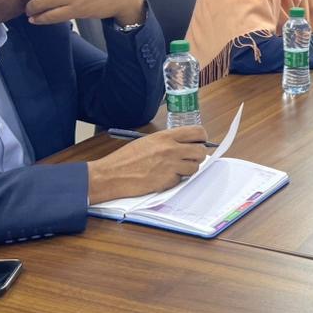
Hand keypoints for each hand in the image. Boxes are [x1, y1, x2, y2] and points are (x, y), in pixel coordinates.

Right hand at [87, 126, 208, 203]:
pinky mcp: (168, 180)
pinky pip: (181, 180)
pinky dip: (175, 180)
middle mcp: (171, 149)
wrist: (111, 175)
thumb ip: (168, 141)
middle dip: (198, 156)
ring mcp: (171, 166)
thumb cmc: (126, 159)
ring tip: (174, 169)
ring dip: (188, 169)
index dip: (202, 138)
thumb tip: (186, 144)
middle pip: (201, 151)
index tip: (200, 142)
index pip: (197, 132)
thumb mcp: (148, 141)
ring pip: (194, 167)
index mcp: (165, 137)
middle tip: (190, 158)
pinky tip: (163, 177)